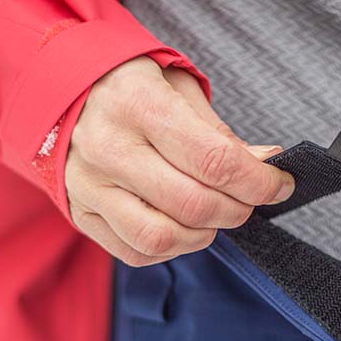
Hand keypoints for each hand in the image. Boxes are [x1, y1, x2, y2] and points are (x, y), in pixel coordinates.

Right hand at [67, 57, 293, 265]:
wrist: (60, 93)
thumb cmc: (129, 88)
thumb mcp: (176, 88)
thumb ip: (219, 133)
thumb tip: (266, 164)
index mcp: (138, 104)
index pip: (213, 159)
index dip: (258, 181)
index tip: (279, 184)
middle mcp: (108, 147)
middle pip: (193, 203)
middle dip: (237, 209)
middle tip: (248, 200)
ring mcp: (89, 185)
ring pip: (162, 236)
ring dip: (204, 234)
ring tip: (213, 216)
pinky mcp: (81, 214)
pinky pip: (135, 251)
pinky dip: (171, 248)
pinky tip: (181, 227)